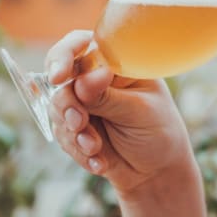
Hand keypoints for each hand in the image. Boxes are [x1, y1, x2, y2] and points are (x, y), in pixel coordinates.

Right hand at [45, 30, 194, 194]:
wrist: (158, 170)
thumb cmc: (159, 130)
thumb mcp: (139, 111)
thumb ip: (108, 97)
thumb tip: (83, 79)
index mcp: (114, 63)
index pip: (80, 45)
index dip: (62, 57)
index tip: (58, 77)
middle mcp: (94, 80)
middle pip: (60, 81)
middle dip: (66, 105)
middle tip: (80, 123)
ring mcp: (83, 104)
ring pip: (57, 110)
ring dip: (74, 133)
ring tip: (96, 148)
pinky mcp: (75, 129)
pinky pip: (62, 137)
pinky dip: (79, 151)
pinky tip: (100, 162)